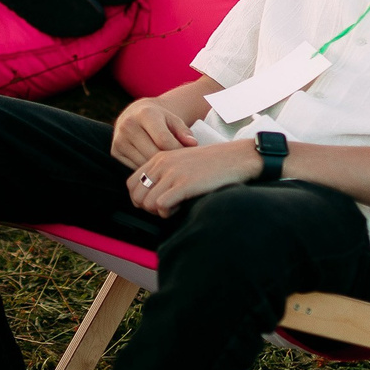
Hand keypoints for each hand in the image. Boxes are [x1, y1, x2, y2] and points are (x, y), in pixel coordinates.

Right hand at [111, 95, 199, 167]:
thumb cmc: (160, 119)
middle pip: (153, 154)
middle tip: (180, 167)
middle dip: (169, 162)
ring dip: (158, 169)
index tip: (187, 156)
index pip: (164, 140)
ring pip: (143, 164)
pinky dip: (146, 171)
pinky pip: (134, 169)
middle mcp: (128, 125)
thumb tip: (193, 144)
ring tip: (169, 168)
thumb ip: (184, 132)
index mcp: (145, 114)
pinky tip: (156, 169)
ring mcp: (119, 140)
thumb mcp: (173, 120)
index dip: (178, 151)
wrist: (136, 114)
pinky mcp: (114, 152)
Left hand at [126, 138, 258, 217]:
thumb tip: (153, 196)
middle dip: (148, 208)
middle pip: (136, 196)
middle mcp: (162, 164)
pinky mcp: (184, 184)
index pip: (131, 183)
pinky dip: (168, 212)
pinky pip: (161, 205)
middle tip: (165, 207)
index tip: (157, 202)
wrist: (237, 157)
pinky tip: (181, 206)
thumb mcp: (183, 161)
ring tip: (175, 206)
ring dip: (158, 211)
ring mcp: (173, 173)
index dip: (141, 198)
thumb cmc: (213, 164)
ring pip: (146, 203)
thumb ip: (166, 173)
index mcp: (159, 158)